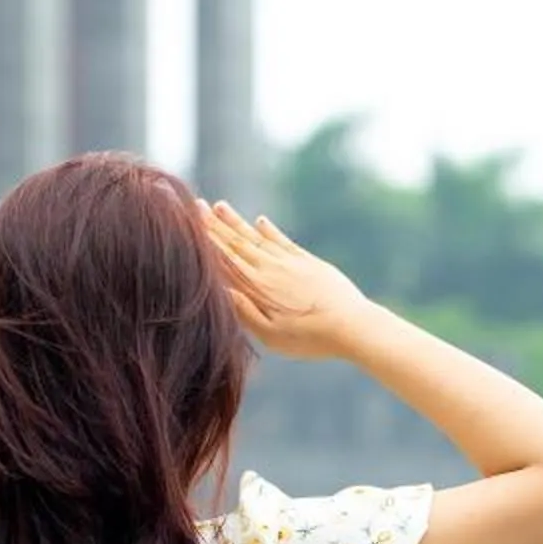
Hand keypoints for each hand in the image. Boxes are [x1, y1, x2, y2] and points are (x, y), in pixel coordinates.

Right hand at [206, 203, 375, 360]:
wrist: (353, 326)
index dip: (207, 239)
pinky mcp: (309, 263)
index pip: (226, 258)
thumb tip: (220, 288)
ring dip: (237, 222)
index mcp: (258, 286)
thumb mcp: (271, 335)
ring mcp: (291, 263)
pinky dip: (270, 231)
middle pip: (238, 242)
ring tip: (220, 206)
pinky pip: (284, 242)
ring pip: (257, 238)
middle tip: (196, 205)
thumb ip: (245, 312)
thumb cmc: (310, 338)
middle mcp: (272, 268)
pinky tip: (261, 221)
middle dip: (215, 224)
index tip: (189, 221)